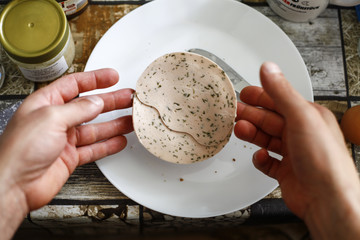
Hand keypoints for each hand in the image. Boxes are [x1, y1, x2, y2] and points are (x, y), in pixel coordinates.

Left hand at [0, 69, 133, 238]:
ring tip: (131, 119)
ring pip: (95, 128)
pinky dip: (108, 145)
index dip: (95, 79)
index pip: (74, 85)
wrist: (14, 186)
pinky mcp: (69, 158)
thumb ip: (77, 109)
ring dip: (114, 124)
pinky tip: (119, 141)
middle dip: (111, 101)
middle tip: (128, 98)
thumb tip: (96, 102)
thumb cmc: (19, 150)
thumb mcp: (51, 118)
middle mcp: (55, 120)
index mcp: (46, 104)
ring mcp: (63, 140)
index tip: (112, 76)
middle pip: (89, 106)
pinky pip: (94, 148)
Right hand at [235, 62, 359, 238]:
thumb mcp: (301, 117)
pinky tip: (261, 156)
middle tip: (233, 111)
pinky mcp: (286, 172)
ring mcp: (294, 154)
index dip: (260, 96)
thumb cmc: (323, 160)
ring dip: (252, 134)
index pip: (280, 101)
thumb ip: (281, 92)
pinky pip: (267, 162)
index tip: (243, 93)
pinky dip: (261, 158)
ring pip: (266, 139)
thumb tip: (269, 68)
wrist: (327, 199)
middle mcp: (301, 134)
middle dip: (251, 115)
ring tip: (240, 130)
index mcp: (309, 117)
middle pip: (269, 120)